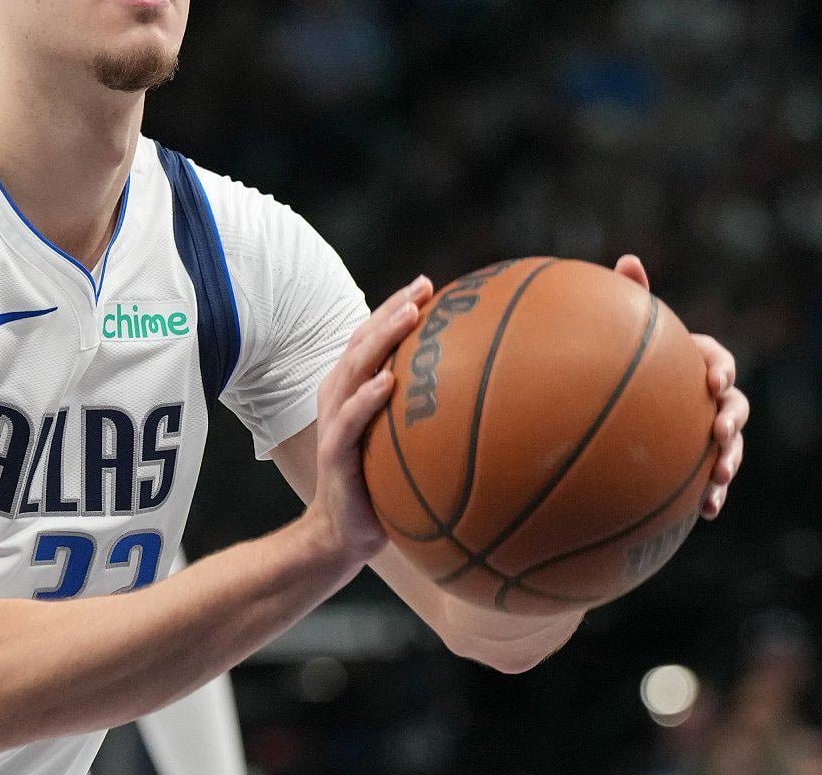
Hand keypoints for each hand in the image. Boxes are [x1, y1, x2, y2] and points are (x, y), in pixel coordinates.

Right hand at [306, 275, 432, 563]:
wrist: (343, 535)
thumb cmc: (380, 490)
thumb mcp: (403, 449)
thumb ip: (425, 421)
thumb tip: (488, 407)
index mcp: (353, 390)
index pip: (372, 338)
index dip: (396, 308)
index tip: (429, 285)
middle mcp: (339, 397)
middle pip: (363, 340)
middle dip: (392, 310)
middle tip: (423, 288)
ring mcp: (334, 422)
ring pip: (354, 367)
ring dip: (382, 337)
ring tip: (410, 314)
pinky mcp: (334, 451)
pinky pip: (351, 419)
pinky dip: (367, 397)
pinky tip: (389, 382)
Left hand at [614, 255, 748, 519]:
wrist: (621, 412)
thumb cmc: (629, 363)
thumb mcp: (631, 333)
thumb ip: (633, 298)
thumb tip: (627, 259)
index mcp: (694, 362)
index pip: (718, 357)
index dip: (720, 366)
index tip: (711, 377)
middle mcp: (709, 396)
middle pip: (736, 404)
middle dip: (733, 417)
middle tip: (720, 429)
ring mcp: (708, 431)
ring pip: (732, 445)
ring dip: (729, 459)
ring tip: (717, 476)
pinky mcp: (699, 462)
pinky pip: (714, 479)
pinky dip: (715, 494)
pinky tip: (706, 512)